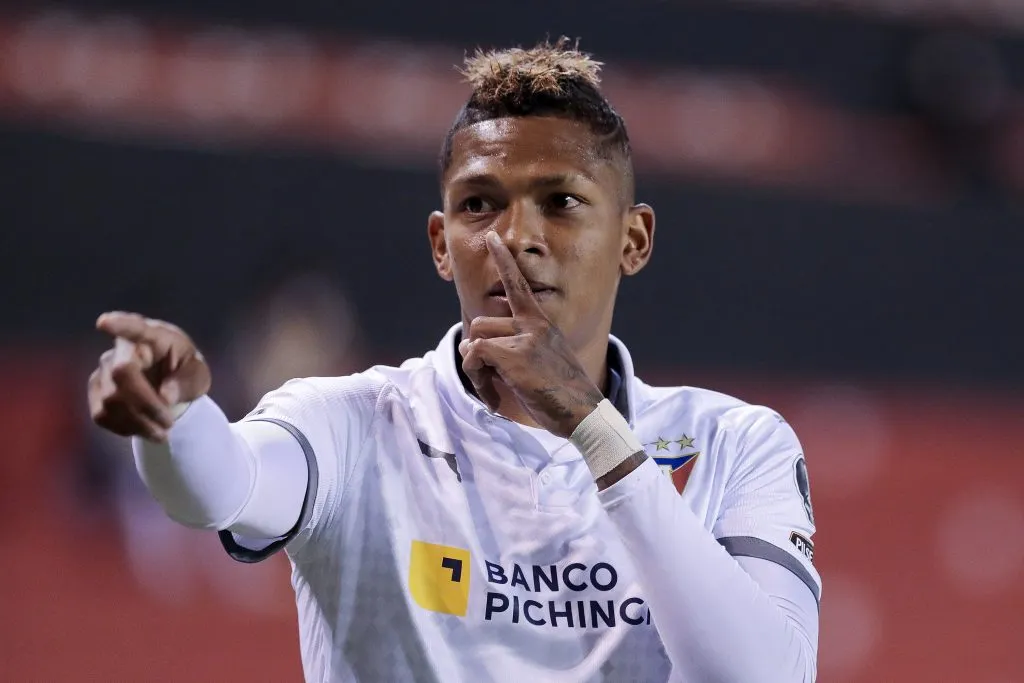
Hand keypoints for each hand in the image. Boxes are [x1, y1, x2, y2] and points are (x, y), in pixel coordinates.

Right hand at [88, 311, 211, 441]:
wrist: (169, 385)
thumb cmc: (185, 371)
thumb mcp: (198, 375)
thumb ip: (187, 382)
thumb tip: (165, 396)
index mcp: (153, 336)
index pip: (134, 327)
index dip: (119, 325)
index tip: (104, 322)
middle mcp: (123, 348)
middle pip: (122, 373)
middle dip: (146, 404)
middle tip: (169, 425)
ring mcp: (105, 368)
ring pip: (110, 399)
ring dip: (138, 422)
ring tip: (162, 433)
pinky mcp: (96, 390)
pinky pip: (102, 414)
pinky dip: (125, 428)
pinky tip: (143, 428)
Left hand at [459, 232, 603, 437]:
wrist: (585, 414)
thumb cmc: (562, 395)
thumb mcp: (540, 364)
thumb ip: (510, 350)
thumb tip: (468, 347)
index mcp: (540, 324)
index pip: (519, 284)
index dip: (504, 260)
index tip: (492, 239)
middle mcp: (533, 325)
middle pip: (480, 323)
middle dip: (477, 354)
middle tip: (490, 381)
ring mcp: (524, 339)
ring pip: (475, 340)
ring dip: (476, 369)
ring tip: (494, 391)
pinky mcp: (515, 356)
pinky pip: (475, 355)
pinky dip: (477, 378)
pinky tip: (494, 399)